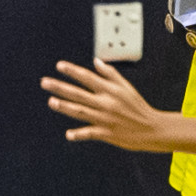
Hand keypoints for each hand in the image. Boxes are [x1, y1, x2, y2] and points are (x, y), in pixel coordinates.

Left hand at [42, 59, 169, 151]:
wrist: (151, 128)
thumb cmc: (138, 106)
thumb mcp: (127, 87)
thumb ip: (111, 74)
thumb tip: (96, 61)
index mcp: (110, 90)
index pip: (88, 77)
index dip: (72, 71)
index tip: (59, 66)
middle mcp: (106, 103)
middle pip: (79, 93)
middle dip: (60, 87)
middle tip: (45, 82)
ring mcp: (105, 118)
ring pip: (81, 111)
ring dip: (65, 107)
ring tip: (51, 102)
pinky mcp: (107, 134)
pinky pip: (90, 133)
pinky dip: (79, 134)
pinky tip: (68, 134)